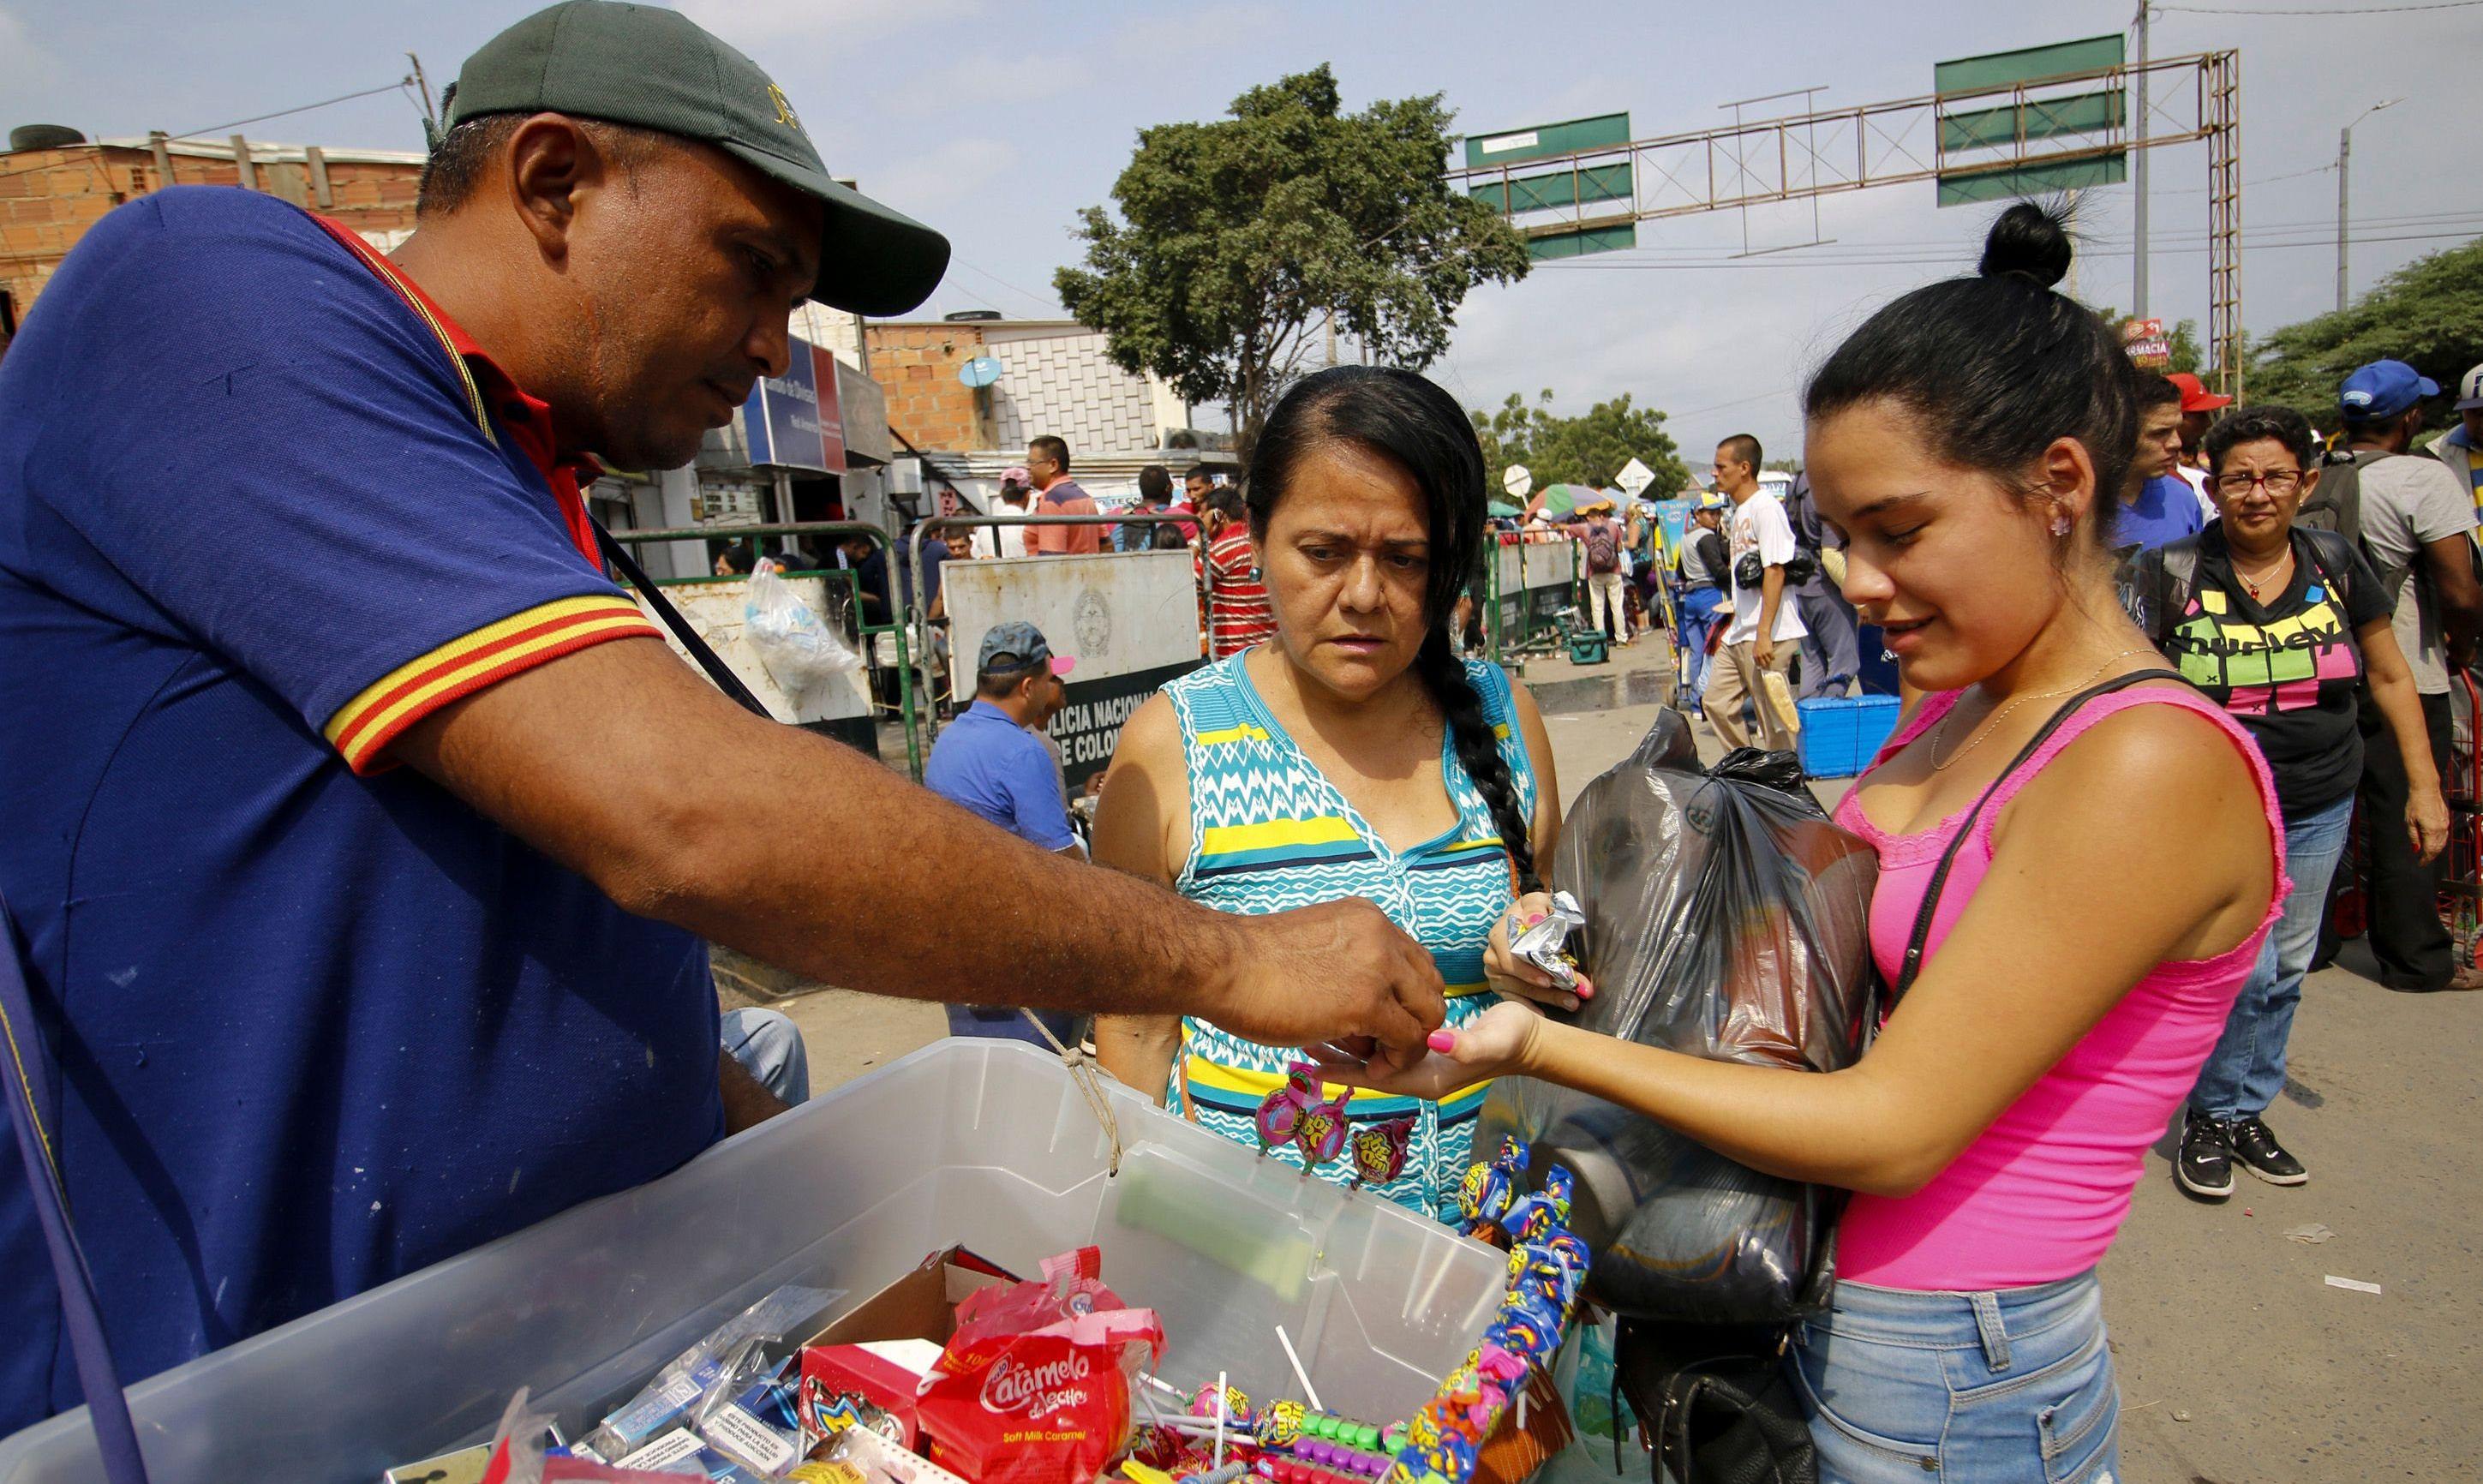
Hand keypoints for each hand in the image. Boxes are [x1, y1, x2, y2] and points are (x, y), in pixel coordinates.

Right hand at [1212, 897, 1445, 1058]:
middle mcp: (1382, 935)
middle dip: (1415, 1022)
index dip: (1405, 999)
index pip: (1415, 962)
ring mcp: (1378, 967)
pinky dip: (1396, 1062)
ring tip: (1374, 1060)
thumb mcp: (1315, 948)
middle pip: (1431, 986)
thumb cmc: (1250, 964)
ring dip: (1408, 1044)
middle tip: (1382, 1046)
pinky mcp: (1368, 1002)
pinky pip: (1409, 1040)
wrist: (1221, 965)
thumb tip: (1365, 1011)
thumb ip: (1348, 965)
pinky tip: (1369, 1069)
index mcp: (1367, 919)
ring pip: (1429, 1014)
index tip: (1380, 1023)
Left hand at [1311, 1000, 1545, 1100]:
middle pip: (1364, 1064)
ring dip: (1343, 1039)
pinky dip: (1362, 1027)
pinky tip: (1343, 1010)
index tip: (1310, 1062)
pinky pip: (1382, 1038)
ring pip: (1370, 1050)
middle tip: (1298, 1034)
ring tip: (1309, 1023)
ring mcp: (1416, 1057)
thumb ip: (1466, 1045)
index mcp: (1425, 1077)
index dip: (1342, 1069)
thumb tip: (1437, 1040)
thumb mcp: (1491, 1043)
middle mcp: (1415, 1071)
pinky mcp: (1419, 1041)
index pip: (1375, 1076)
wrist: (1528, 1039)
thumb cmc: (1511, 1041)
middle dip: (1334, 1052)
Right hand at [1486, 892, 1593, 1011]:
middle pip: (1516, 978)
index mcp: (1498, 934)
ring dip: (1546, 999)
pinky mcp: (1499, 985)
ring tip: (1571, 1004)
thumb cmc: (1533, 912)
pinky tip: (1547, 1014)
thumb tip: (1535, 920)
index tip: (1550, 979)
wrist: (1523, 920)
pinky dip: (1530, 1007)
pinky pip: (1513, 1000)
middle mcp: (1492, 956)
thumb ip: (1536, 906)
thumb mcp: (1536, 901)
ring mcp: (1494, 973)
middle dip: (1545, 991)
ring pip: (1518, 991)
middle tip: (1571, 997)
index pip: (1509, 957)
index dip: (1528, 970)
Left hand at [1754, 634, 1775, 668]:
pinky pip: (1772, 658)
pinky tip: (1772, 655)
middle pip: (1763, 664)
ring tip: (1770, 658)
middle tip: (1768, 664)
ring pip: (1768, 661)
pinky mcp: (1769, 652)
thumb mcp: (1754, 650)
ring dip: (1770, 660)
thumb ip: (1756, 655)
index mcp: (1755, 655)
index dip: (1760, 665)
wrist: (1762, 636)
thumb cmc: (1758, 643)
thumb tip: (1758, 662)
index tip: (1763, 666)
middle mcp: (1759, 656)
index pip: (1757, 664)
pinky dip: (1773, 657)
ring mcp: (1764, 654)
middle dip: (1766, 665)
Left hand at [2408, 784, 2450, 864]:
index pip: (2430, 850)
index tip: (2420, 863)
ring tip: (2427, 854)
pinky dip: (2439, 842)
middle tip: (2423, 860)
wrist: (2427, 789)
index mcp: (2431, 830)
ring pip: (2443, 842)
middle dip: (2431, 856)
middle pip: (2438, 848)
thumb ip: (2413, 836)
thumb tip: (2416, 849)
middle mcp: (2441, 829)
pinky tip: (2434, 843)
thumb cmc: (2416, 803)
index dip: (2425, 859)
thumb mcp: (2409, 821)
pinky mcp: (2446, 820)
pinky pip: (2444, 835)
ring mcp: (2445, 824)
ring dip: (2436, 850)